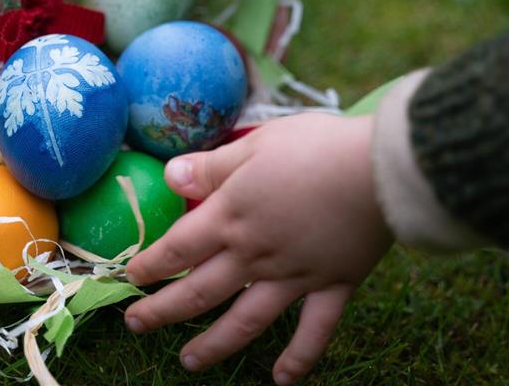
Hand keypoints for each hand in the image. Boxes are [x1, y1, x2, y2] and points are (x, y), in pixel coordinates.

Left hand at [123, 114, 392, 384]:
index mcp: (231, 218)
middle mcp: (254, 255)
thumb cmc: (314, 148)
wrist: (379, 170)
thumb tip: (170, 175)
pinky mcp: (333, 285)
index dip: (149, 264)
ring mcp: (294, 277)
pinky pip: (314, 331)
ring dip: (214, 345)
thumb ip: (212, 166)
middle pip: (199, 292)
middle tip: (136, 325)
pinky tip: (283, 381)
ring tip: (187, 362)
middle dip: (162, 311)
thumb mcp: (254, 146)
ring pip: (245, 321)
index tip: (129, 277)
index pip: (177, 248)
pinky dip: (299, 358)